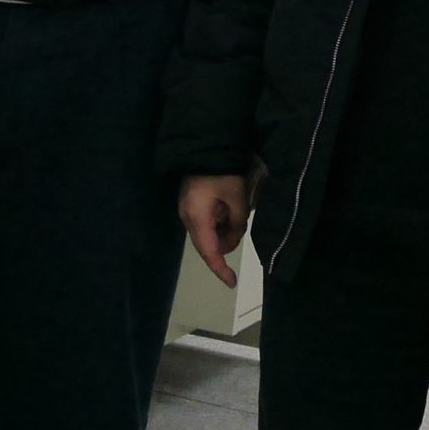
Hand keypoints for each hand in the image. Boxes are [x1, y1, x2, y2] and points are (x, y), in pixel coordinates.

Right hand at [180, 173, 253, 287]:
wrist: (205, 146)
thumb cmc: (221, 172)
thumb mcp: (237, 197)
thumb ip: (238, 221)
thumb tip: (235, 232)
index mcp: (197, 218)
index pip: (209, 252)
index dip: (220, 269)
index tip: (232, 282)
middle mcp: (188, 218)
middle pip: (208, 244)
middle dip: (227, 242)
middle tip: (241, 224)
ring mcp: (187, 211)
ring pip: (208, 234)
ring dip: (224, 230)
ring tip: (237, 211)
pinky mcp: (190, 204)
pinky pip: (206, 222)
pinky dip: (218, 221)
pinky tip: (228, 207)